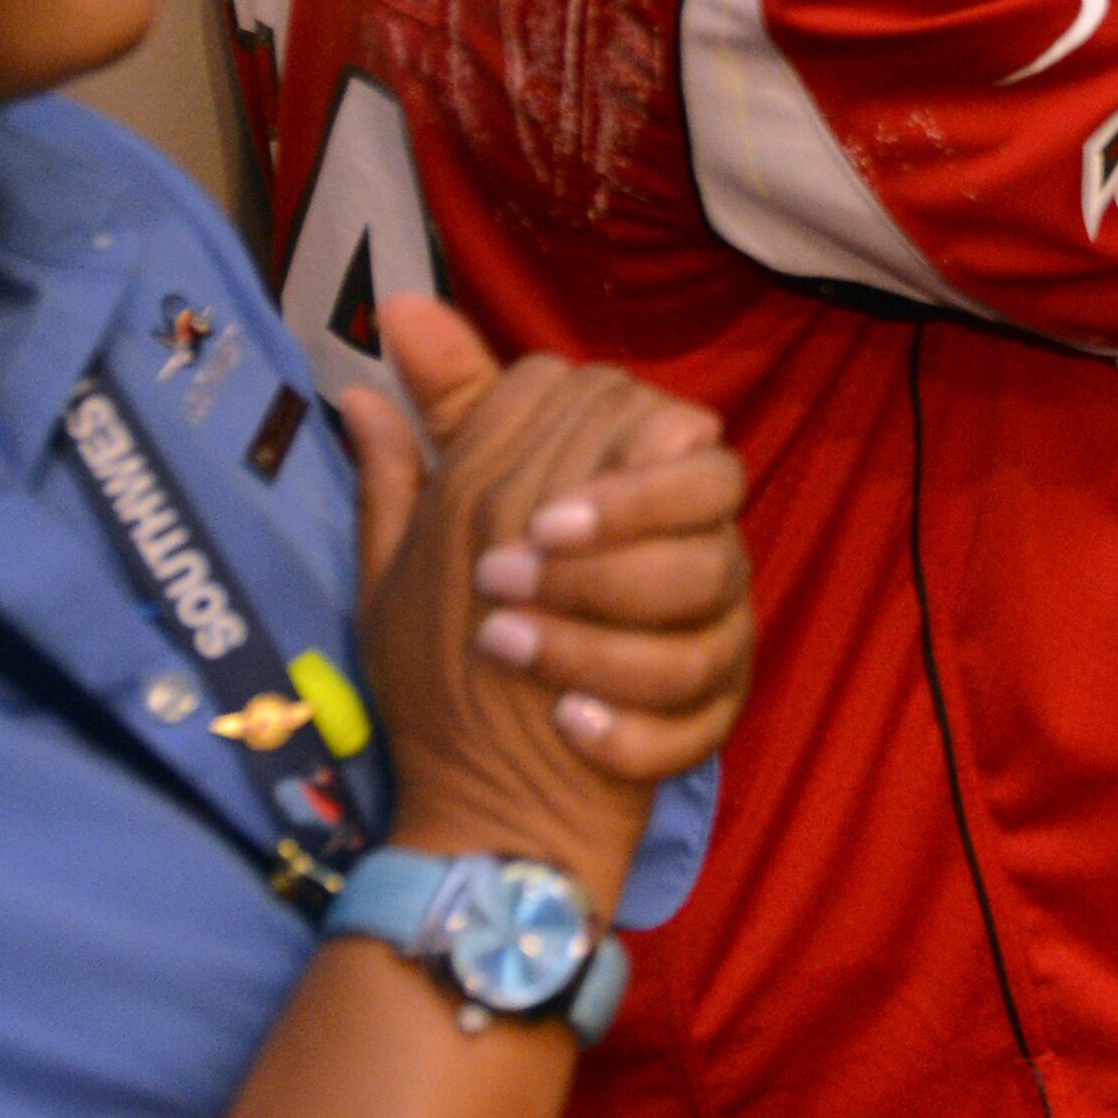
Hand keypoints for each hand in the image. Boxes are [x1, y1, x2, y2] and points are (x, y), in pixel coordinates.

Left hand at [341, 297, 754, 920]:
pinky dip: (634, 717)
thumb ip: (440, 426)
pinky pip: (704, 698)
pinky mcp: (718, 708)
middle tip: (505, 568)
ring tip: (507, 645)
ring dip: (604, 621)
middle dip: (608, 528)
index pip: (665, 419)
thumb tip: (399, 311)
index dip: (605, 448)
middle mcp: (690, 545)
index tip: (523, 502)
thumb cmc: (454, 659)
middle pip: (712, 488)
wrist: (485, 806)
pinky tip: (567, 726)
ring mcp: (715, 625)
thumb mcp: (429, 537)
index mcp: (631, 494)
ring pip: (711, 584)